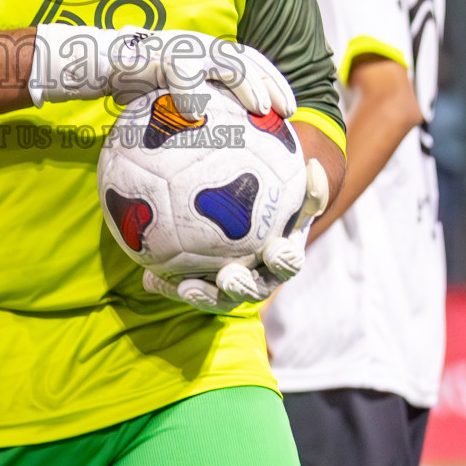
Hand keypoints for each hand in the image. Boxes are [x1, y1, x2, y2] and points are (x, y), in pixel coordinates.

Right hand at [29, 24, 295, 119]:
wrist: (95, 64)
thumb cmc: (132, 88)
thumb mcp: (167, 105)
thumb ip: (191, 118)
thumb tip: (213, 160)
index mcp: (206, 57)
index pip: (249, 63)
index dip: (273, 82)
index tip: (290, 111)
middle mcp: (199, 47)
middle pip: (247, 57)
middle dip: (271, 81)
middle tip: (286, 111)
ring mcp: (182, 46)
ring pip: (225, 58)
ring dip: (245, 82)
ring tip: (259, 108)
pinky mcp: (161, 51)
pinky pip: (183, 71)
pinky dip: (192, 91)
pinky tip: (196, 114)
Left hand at [142, 157, 330, 313]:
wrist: (248, 221)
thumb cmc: (273, 202)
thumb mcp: (291, 191)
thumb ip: (305, 185)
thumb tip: (316, 166)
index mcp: (281, 257)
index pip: (289, 261)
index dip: (285, 260)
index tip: (276, 250)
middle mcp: (258, 277)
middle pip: (253, 289)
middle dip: (242, 287)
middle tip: (229, 276)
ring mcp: (228, 287)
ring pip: (217, 298)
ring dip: (203, 295)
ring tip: (186, 286)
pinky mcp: (201, 288)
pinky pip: (183, 289)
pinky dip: (168, 285)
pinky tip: (149, 280)